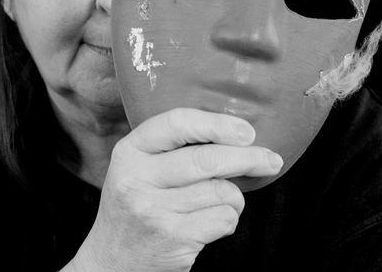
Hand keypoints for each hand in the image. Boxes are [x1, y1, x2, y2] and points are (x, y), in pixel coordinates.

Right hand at [66, 107, 282, 271]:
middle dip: (248, 158)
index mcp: (128, 152)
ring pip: (220, 190)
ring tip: (225, 200)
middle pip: (206, 159)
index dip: (216, 124)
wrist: (110, 259)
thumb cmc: (135, 205)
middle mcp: (136, 179)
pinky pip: (223, 218)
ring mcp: (154, 210)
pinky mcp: (173, 238)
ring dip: (234, 196)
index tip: (246, 131)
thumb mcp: (137, 167)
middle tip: (271, 160)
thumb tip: (234, 133)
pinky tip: (215, 220)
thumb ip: (170, 147)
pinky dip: (229, 218)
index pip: (176, 124)